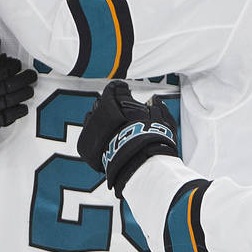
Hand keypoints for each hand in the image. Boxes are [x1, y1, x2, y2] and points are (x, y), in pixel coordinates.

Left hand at [77, 80, 177, 196]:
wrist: (137, 162)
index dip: (119, 89)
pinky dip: (94, 134)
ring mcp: (94, 125)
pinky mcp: (86, 142)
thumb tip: (156, 101)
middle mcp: (105, 109)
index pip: (115, 88)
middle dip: (109, 105)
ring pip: (92, 116)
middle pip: (102, 101)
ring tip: (110, 128)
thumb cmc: (153, 141)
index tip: (123, 91)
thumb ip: (160, 109)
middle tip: (118, 112)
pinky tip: (104, 141)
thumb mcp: (165, 122)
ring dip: (99, 119)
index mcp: (122, 100)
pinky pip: (87, 133)